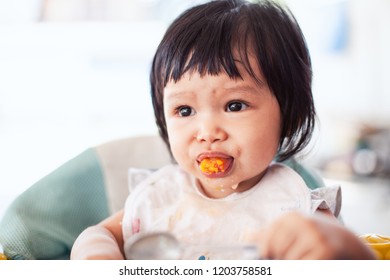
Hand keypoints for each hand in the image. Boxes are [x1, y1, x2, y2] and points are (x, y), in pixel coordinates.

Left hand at [250, 211, 375, 259]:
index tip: (272, 256)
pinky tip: (315, 261)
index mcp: (290, 218)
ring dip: (295, 264)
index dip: (267, 254)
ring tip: (307, 257)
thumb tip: (244, 236)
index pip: (265, 242)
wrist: (350, 244)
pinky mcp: (325, 249)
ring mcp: (314, 235)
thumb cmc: (315, 238)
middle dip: (280, 260)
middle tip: (296, 256)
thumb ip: (270, 234)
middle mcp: (301, 222)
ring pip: (288, 261)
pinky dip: (306, 267)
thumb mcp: (293, 231)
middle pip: (274, 252)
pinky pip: (302, 266)